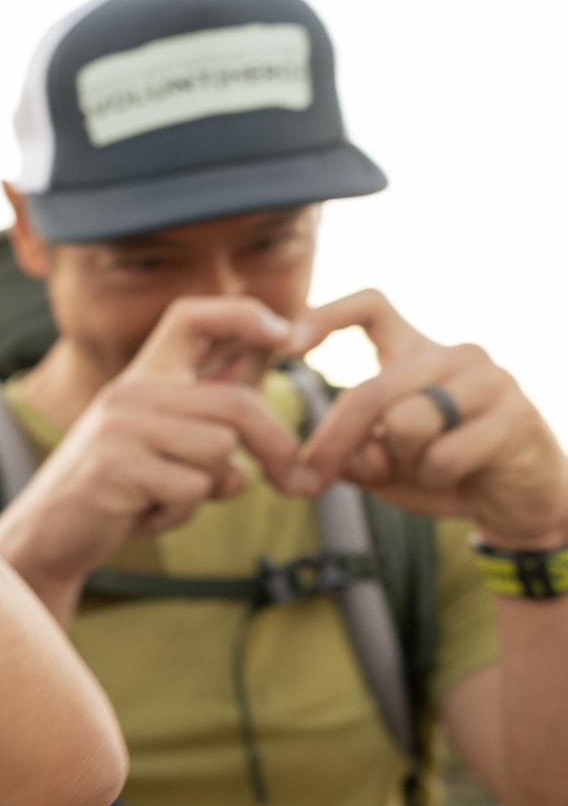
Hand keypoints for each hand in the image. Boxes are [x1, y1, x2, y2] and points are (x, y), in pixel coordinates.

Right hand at [0, 296, 312, 590]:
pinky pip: (192, 489)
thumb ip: (212, 420)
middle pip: (238, 403)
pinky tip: (145, 513)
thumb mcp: (165, 444)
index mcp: (142, 377)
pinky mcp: (115, 468)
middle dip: (275, 445)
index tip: (286, 336)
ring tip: (167, 495)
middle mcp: (130, 392)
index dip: (244, 314)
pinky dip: (181, 512)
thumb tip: (276, 411)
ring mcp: (119, 428)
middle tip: (292, 478)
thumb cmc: (117, 492)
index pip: (192, 316)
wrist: (46, 535)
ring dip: (211, 486)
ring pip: (220, 449)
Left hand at [295, 291, 567, 549]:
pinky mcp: (516, 416)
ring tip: (425, 466)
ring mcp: (491, 381)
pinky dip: (434, 478)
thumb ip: (344, 453)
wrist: (516, 499)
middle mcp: (456, 355)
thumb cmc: (441, 471)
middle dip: (336, 442)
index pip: (373, 306)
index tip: (288, 347)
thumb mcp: (378, 462)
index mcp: (418, 353)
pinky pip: (441, 456)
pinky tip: (459, 475)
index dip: (327, 316)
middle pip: (371, 390)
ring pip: (405, 422)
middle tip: (313, 476)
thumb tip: (306, 461)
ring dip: (401, 461)